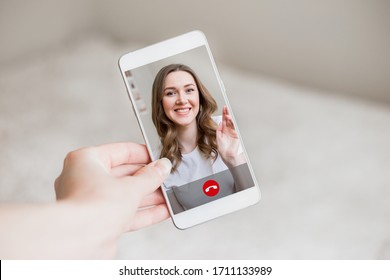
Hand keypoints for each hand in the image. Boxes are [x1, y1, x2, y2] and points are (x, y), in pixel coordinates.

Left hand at [55, 142, 171, 231]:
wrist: (79, 241)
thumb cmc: (93, 206)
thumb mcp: (131, 186)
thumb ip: (150, 176)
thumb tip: (162, 167)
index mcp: (86, 160)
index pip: (120, 151)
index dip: (143, 154)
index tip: (159, 157)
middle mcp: (85, 179)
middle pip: (124, 174)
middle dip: (148, 178)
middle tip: (166, 176)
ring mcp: (92, 202)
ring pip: (125, 195)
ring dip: (149, 196)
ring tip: (169, 194)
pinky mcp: (99, 222)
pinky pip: (125, 213)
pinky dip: (144, 212)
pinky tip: (163, 210)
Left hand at [216, 106, 244, 167]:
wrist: (228, 156)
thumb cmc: (224, 150)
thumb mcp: (218, 139)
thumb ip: (219, 130)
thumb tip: (220, 123)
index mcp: (224, 131)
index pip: (224, 121)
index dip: (224, 114)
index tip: (224, 108)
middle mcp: (229, 131)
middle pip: (229, 120)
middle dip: (227, 113)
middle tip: (226, 107)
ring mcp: (233, 132)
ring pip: (232, 122)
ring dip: (229, 116)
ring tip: (227, 111)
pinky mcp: (237, 134)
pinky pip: (235, 126)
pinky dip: (232, 122)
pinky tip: (229, 118)